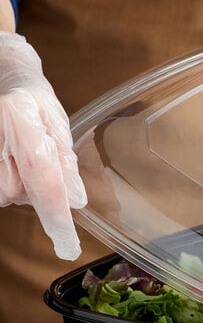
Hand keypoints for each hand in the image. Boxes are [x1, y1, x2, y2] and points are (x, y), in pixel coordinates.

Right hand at [0, 32, 86, 259]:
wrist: (1, 76)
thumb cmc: (32, 98)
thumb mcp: (57, 122)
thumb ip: (65, 161)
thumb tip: (74, 200)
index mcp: (21, 120)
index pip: (43, 179)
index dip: (56, 215)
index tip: (67, 246)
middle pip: (18, 192)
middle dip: (35, 187)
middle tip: (36, 158)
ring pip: (5, 194)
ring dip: (20, 184)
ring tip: (20, 154)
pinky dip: (7, 181)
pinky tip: (9, 160)